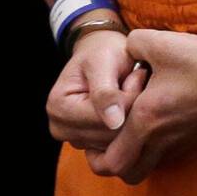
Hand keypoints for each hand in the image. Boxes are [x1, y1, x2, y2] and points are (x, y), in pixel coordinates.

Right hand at [46, 28, 148, 152]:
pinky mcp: (89, 144)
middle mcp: (60, 128)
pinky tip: (129, 104)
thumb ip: (106, 91)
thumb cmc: (102, 51)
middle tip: (138, 80)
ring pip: (116, 142)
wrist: (100, 52)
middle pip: (109, 135)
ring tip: (133, 88)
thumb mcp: (103, 62)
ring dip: (132, 116)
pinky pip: (117, 144)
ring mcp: (74, 139)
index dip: (129, 99)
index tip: (138, 74)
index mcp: (58, 106)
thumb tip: (114, 123)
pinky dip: (129, 125)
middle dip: (131, 109)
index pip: (103, 120)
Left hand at [86, 29, 196, 185]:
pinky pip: (157, 157)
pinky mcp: (189, 141)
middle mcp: (160, 138)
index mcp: (148, 118)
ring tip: (120, 131)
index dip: (93, 146)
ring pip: (141, 169)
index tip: (93, 122)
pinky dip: (145, 149)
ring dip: (126, 157)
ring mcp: (177, 143)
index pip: (110, 156)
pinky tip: (146, 123)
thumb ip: (134, 44)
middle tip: (100, 134)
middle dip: (104, 159)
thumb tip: (126, 50)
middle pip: (122, 172)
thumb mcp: (164, 43)